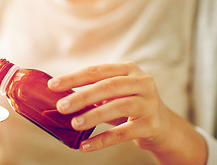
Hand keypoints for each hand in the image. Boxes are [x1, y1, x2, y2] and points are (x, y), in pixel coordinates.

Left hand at [48, 62, 171, 151]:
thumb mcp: (115, 93)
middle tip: (61, 106)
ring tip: (74, 124)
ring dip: (93, 116)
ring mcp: (148, 103)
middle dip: (82, 96)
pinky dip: (103, 140)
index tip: (53, 85)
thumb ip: (93, 91)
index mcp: (128, 70)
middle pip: (108, 87)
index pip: (97, 71)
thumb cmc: (129, 105)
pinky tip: (86, 145)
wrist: (163, 126)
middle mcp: (141, 82)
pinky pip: (123, 132)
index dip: (74, 78)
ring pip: (117, 107)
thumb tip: (60, 97)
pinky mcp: (151, 125)